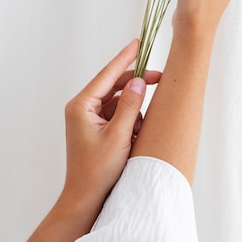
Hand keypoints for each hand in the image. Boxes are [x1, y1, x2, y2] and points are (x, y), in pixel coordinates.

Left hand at [63, 39, 160, 216]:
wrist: (85, 198)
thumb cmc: (97, 171)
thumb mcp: (119, 136)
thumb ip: (130, 106)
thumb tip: (138, 82)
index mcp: (81, 106)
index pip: (107, 75)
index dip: (125, 58)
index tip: (138, 43)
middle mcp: (82, 108)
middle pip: (114, 86)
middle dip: (136, 85)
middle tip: (160, 77)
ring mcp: (88, 119)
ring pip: (118, 102)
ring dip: (134, 109)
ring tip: (141, 128)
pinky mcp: (96, 129)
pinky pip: (117, 115)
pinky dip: (130, 121)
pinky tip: (136, 134)